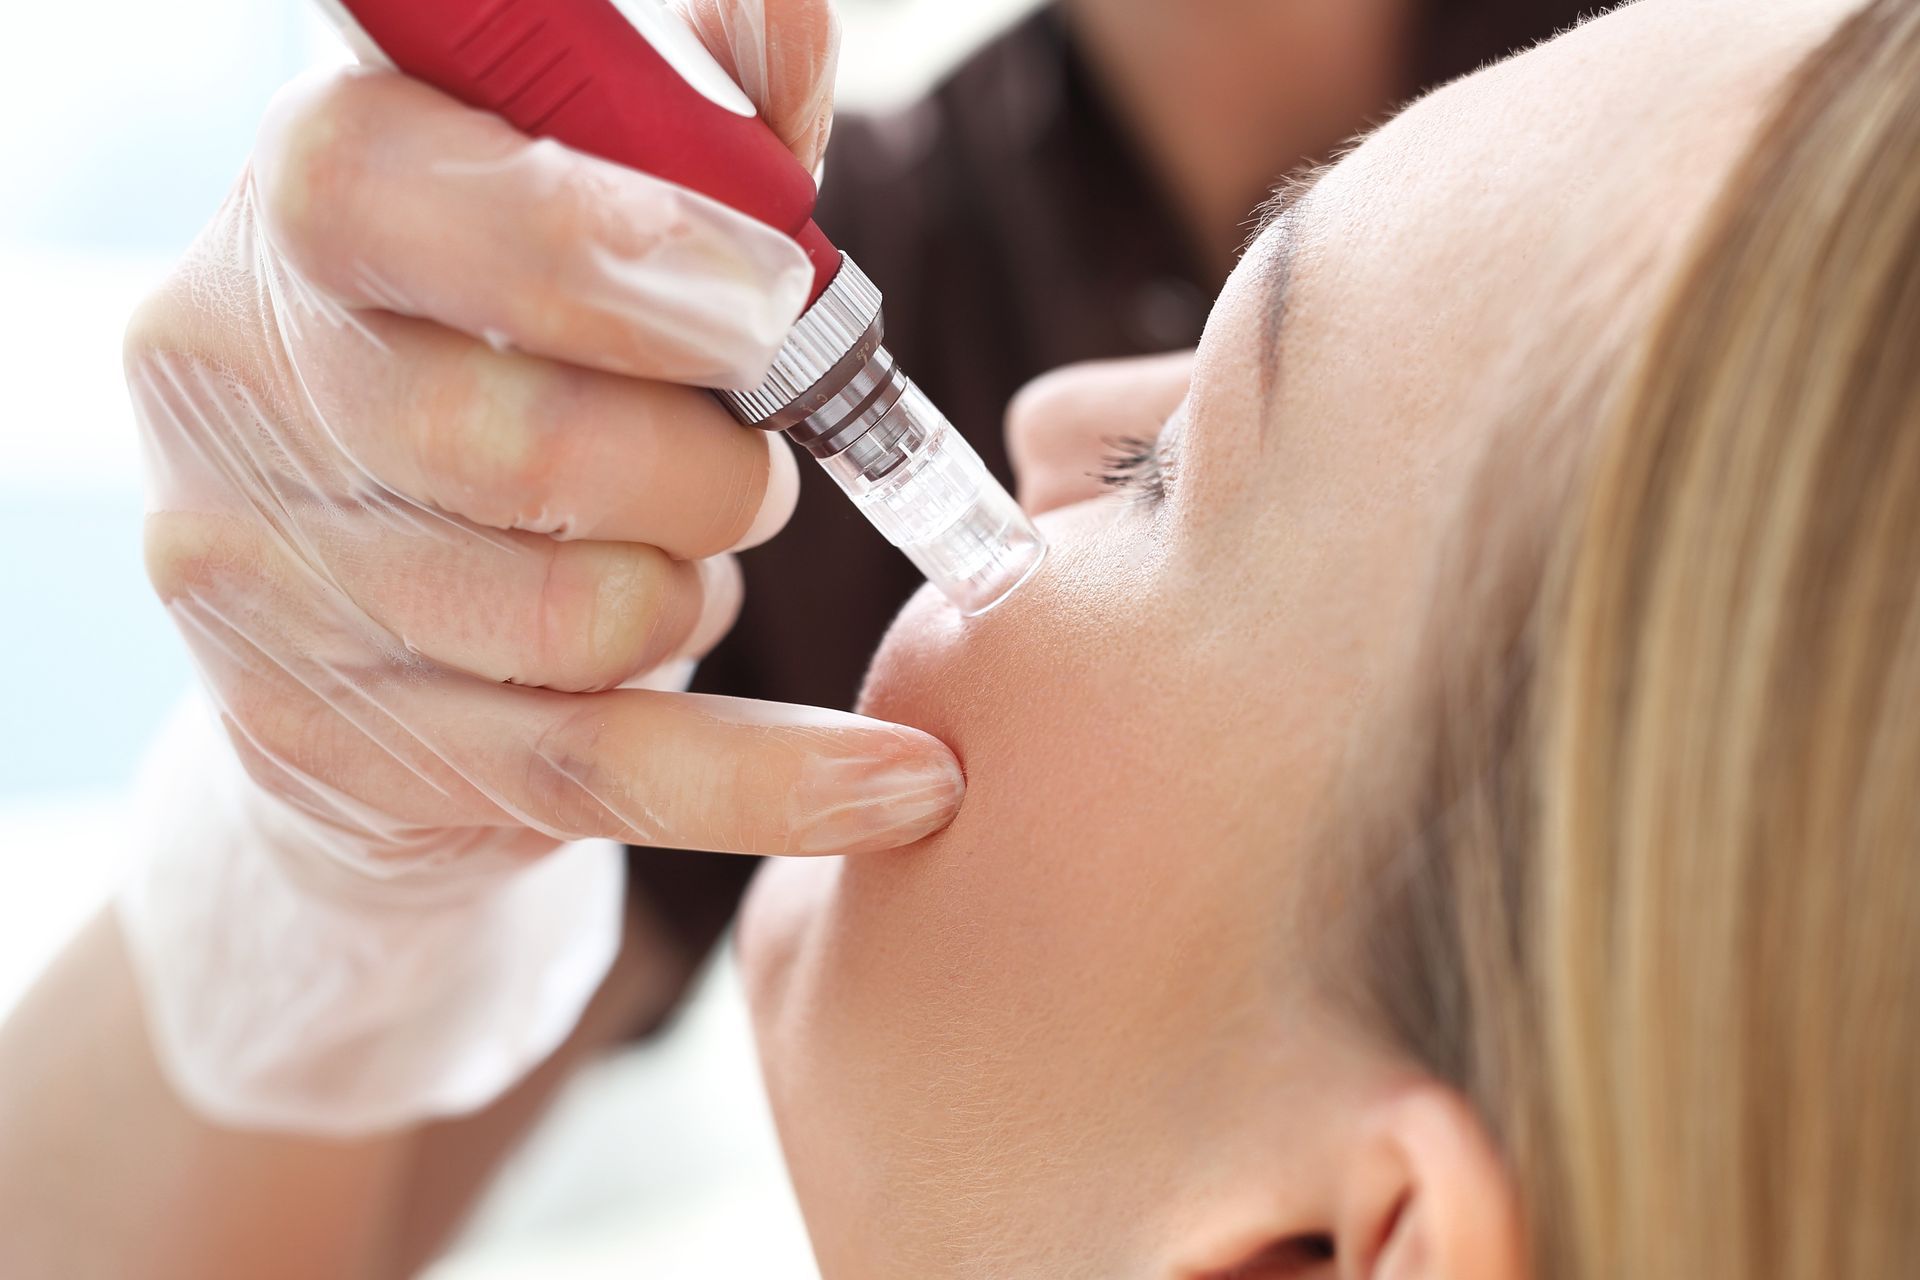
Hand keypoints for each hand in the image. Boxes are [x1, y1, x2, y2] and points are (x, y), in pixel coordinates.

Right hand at [127, 0, 960, 882]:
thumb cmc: (515, 359)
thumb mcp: (576, 215)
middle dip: (708, 462)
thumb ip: (687, 125)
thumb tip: (795, 34)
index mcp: (305, 212)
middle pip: (525, 445)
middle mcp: (244, 387)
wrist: (362, 598)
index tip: (768, 292)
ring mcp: (265, 585)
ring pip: (579, 617)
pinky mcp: (336, 743)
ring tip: (694, 550)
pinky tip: (906, 784)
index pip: (406, 201)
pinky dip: (779, 776)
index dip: (614, 248)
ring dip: (702, 585)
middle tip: (754, 457)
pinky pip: (599, 771)